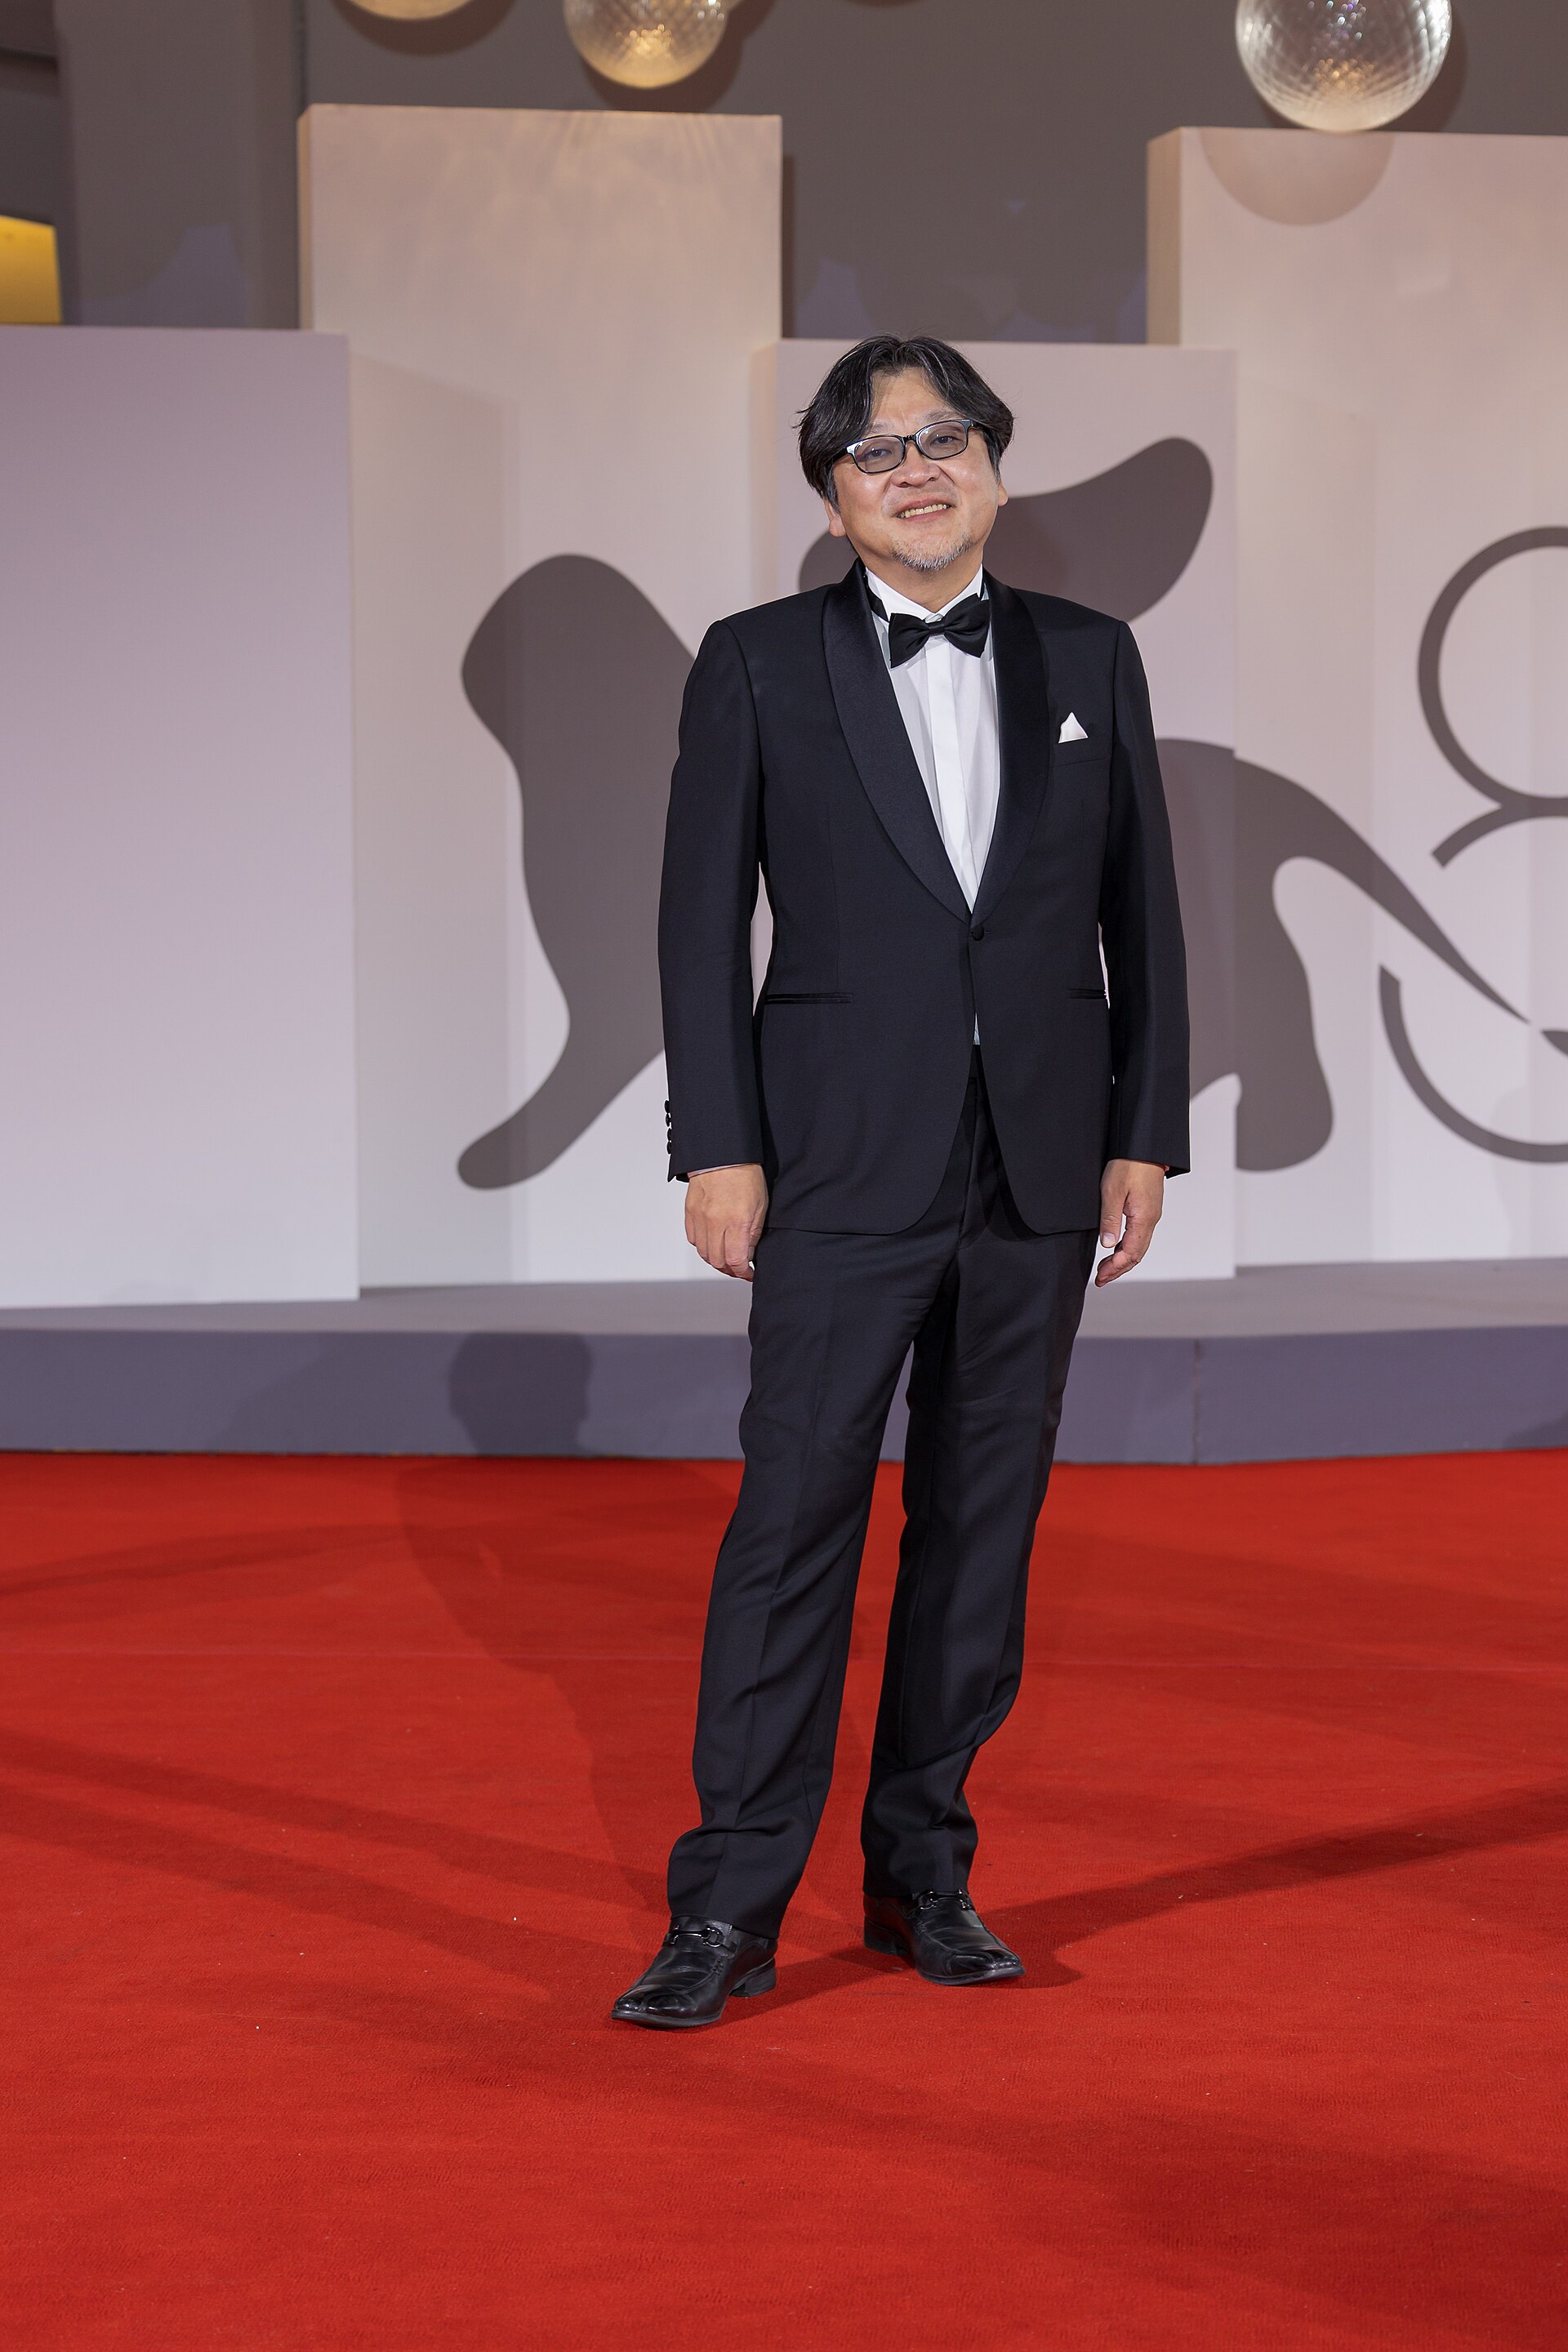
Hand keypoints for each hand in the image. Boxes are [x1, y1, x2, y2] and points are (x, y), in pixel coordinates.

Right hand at [685, 1164, 768, 1280]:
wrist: (723, 1154)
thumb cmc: (745, 1175)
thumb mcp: (760, 1206)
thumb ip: (752, 1234)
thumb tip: (748, 1254)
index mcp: (736, 1221)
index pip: (735, 1260)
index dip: (743, 1272)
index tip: (749, 1273)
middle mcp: (715, 1222)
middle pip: (717, 1261)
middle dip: (730, 1269)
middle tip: (738, 1268)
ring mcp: (700, 1217)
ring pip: (703, 1253)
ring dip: (715, 1260)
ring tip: (726, 1258)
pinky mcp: (690, 1211)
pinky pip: (693, 1238)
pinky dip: (703, 1246)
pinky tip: (712, 1242)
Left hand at [1095, 1159, 1164, 1286]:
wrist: (1145, 1146)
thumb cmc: (1129, 1164)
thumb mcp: (1113, 1191)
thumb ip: (1110, 1219)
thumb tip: (1107, 1245)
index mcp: (1144, 1219)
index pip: (1130, 1253)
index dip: (1115, 1268)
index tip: (1100, 1277)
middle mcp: (1151, 1220)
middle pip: (1136, 1254)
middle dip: (1118, 1269)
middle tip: (1101, 1279)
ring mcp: (1151, 1214)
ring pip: (1139, 1246)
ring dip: (1122, 1259)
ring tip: (1105, 1268)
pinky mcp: (1148, 1208)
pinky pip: (1139, 1235)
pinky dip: (1127, 1247)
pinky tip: (1115, 1248)